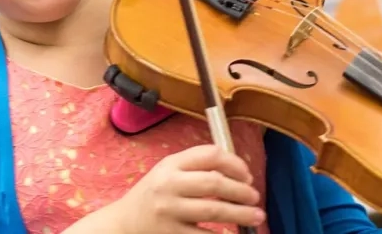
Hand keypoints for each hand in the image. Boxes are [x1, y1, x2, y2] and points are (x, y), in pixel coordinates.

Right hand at [63, 144, 265, 233]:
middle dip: (241, 190)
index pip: (209, 155)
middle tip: (255, 197)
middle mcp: (168, 185)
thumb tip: (237, 170)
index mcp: (170, 164)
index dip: (234, 163)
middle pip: (214, 183)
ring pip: (214, 211)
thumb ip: (194, 166)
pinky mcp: (172, 233)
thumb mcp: (167, 173)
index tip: (247, 175)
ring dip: (241, 213)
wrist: (125, 223)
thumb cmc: (153, 196)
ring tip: (256, 215)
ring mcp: (169, 211)